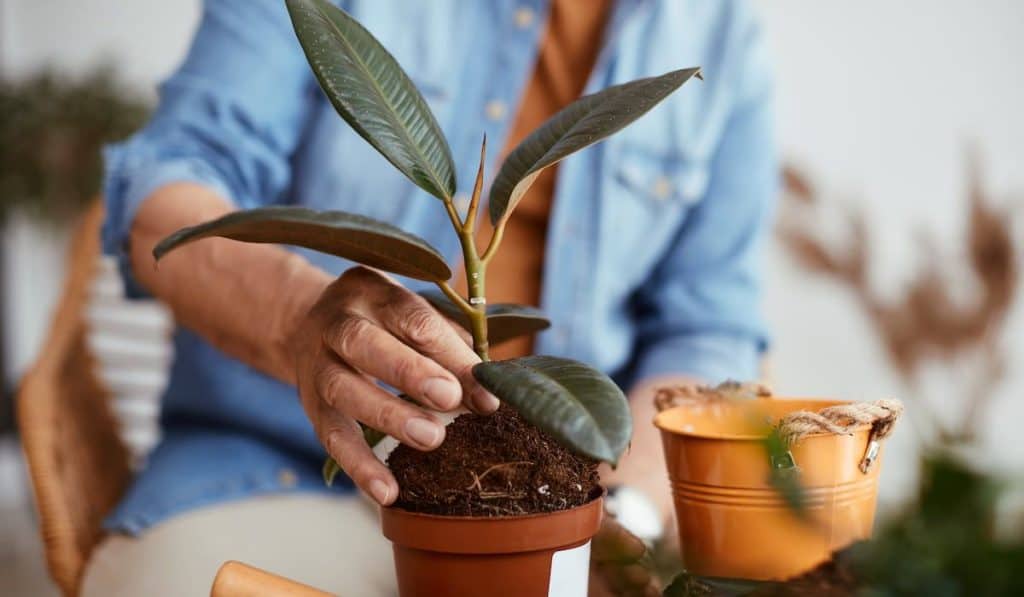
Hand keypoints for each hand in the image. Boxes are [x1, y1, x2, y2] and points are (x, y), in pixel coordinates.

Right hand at [288, 266, 497, 504]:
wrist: (304, 323)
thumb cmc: (382, 321)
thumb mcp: (411, 316)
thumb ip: (449, 349)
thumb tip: (488, 396)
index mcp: (371, 291)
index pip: (412, 318)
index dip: (450, 353)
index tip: (485, 389)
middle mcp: (337, 323)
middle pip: (366, 344)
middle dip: (409, 371)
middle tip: (449, 398)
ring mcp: (317, 364)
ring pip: (344, 390)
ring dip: (389, 416)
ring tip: (432, 439)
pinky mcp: (310, 405)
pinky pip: (331, 437)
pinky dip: (359, 467)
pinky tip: (387, 492)